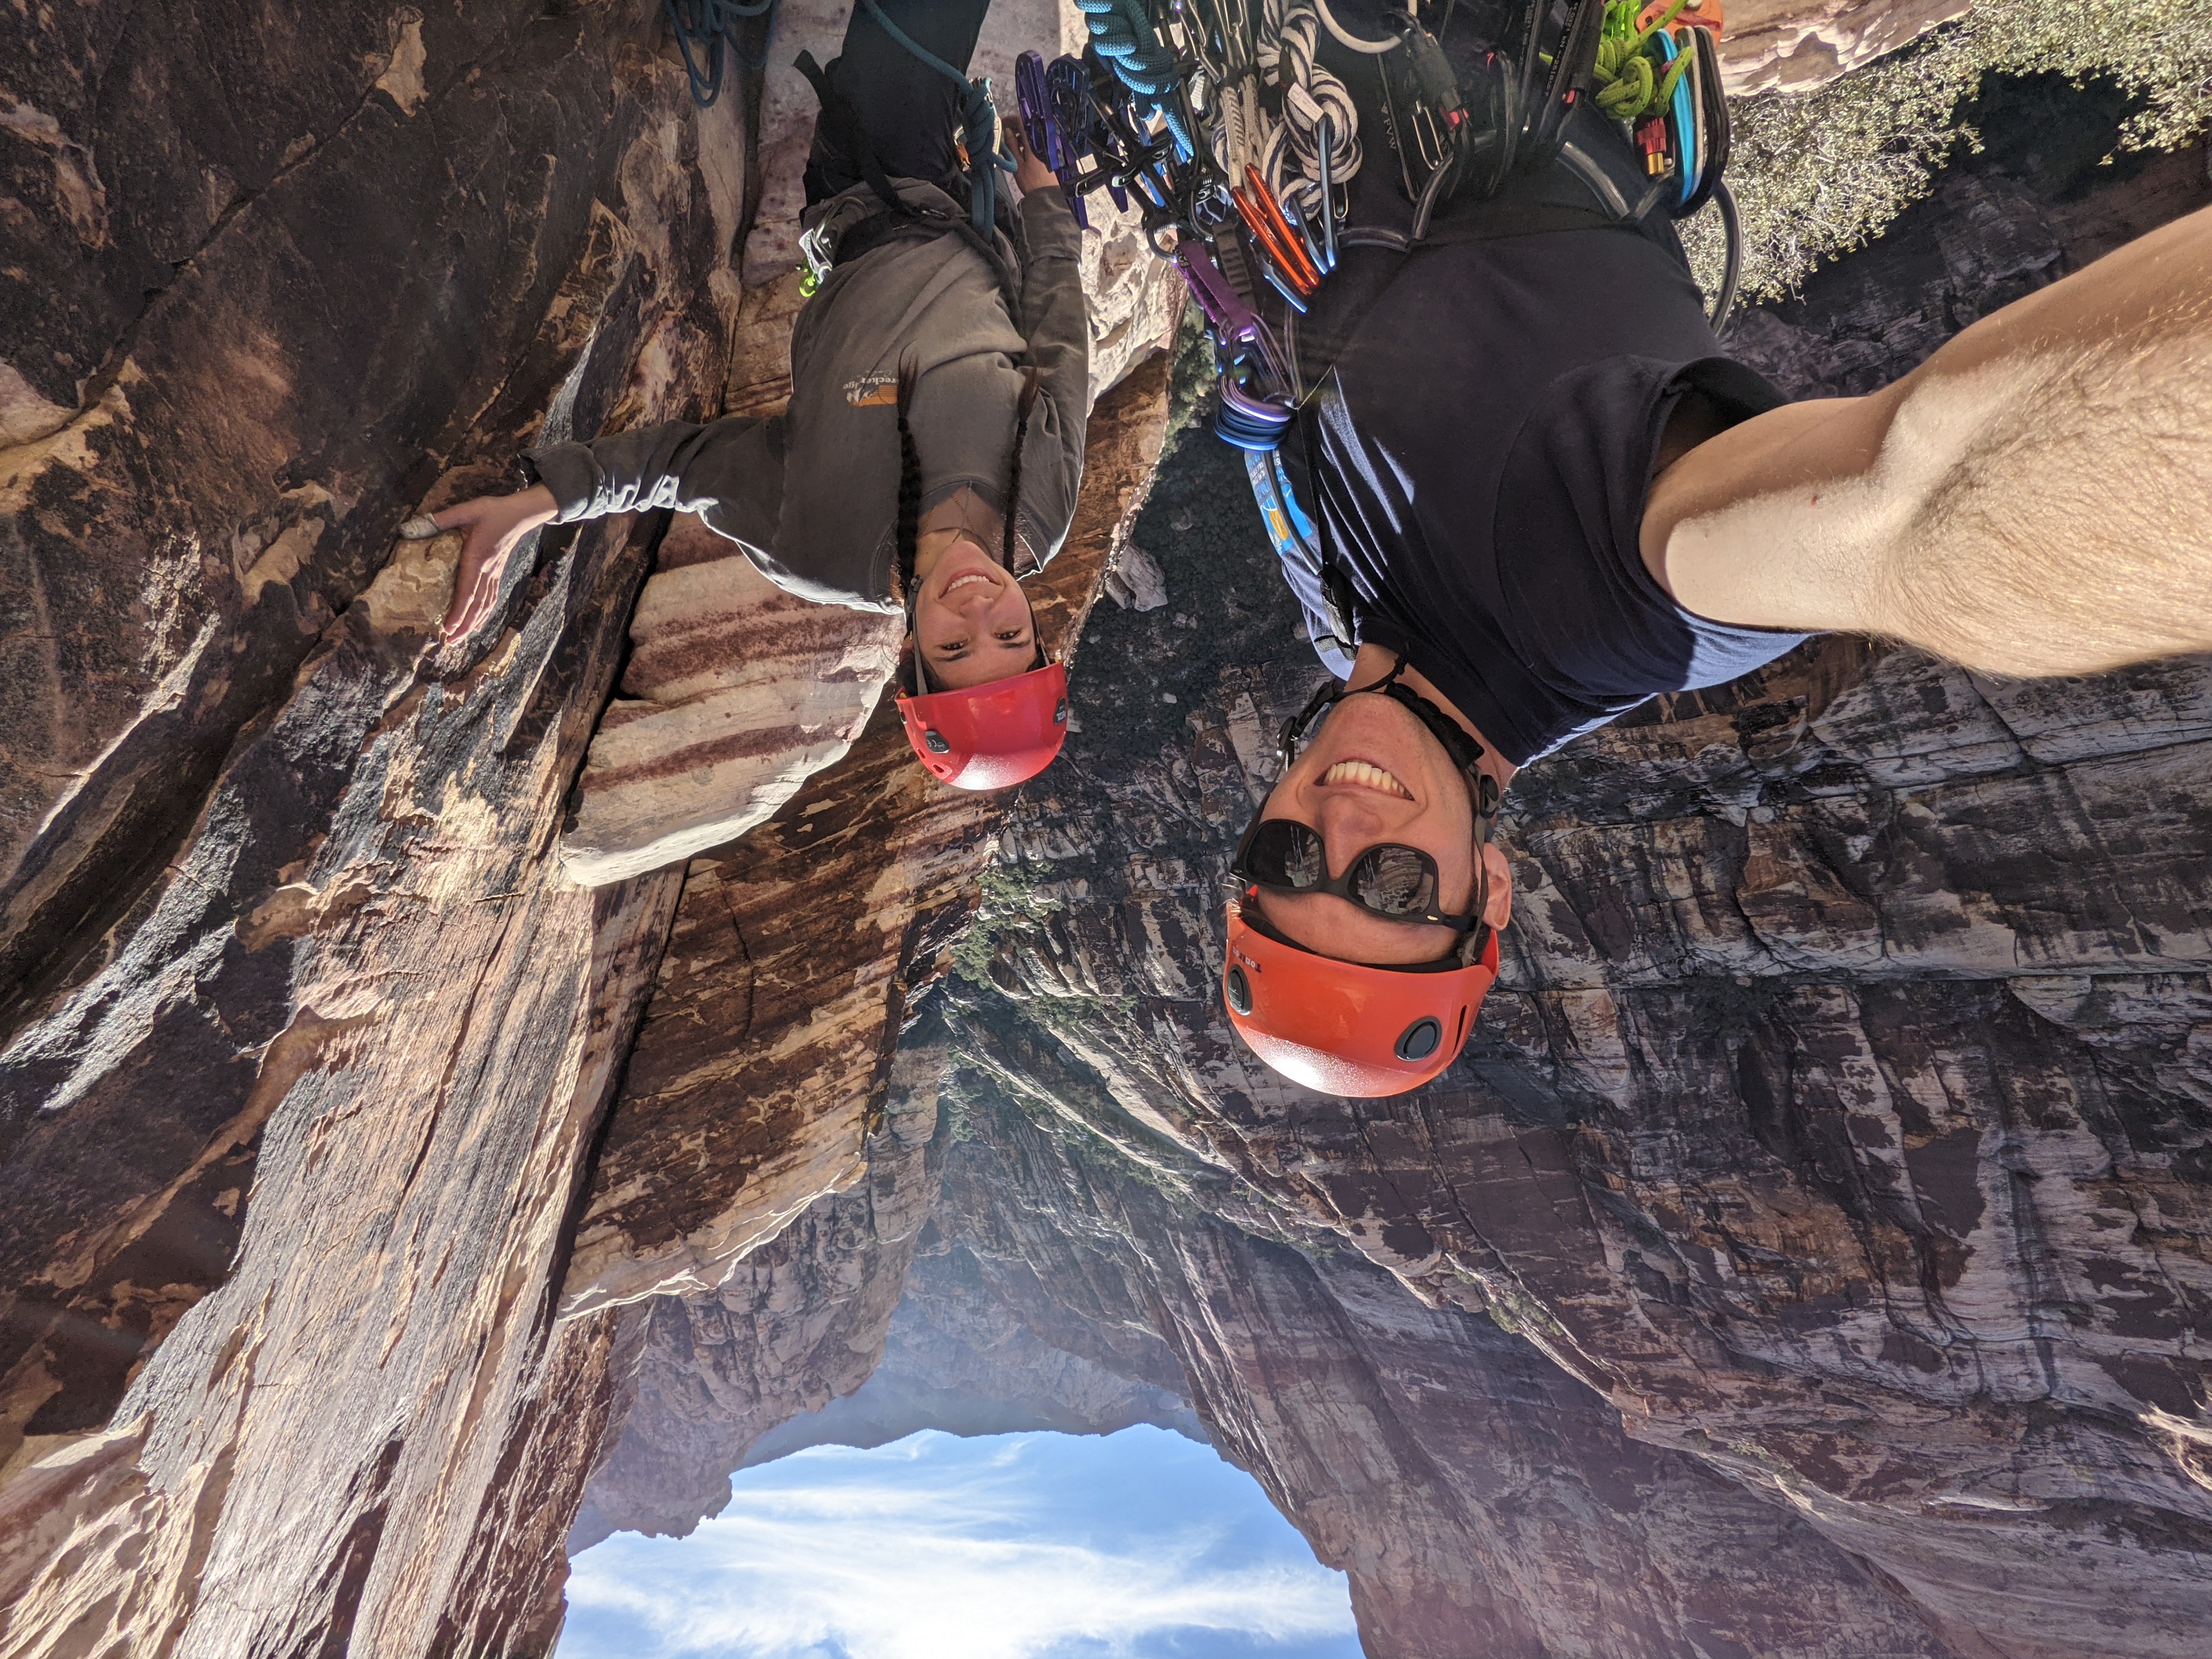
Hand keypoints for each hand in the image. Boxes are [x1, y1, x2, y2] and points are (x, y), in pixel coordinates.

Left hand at [433, 484, 558, 640]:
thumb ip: (440, 519)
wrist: (520, 514)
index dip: (459, 611)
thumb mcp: (467, 510)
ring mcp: (494, 575)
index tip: (449, 628)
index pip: (468, 591)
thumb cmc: (493, 511)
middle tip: (451, 643)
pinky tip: (478, 624)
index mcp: (477, 558)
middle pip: (477, 605)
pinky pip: (491, 599)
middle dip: (464, 626)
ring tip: (461, 640)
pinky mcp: (497, 575)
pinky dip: (484, 615)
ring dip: (474, 625)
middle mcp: (487, 571)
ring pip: (485, 606)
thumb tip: (410, 527)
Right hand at [1005, 119, 1057, 198]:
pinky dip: (1027, 143)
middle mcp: (1041, 140)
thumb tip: (1007, 131)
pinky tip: (1021, 151)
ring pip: (1031, 134)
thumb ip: (1012, 145)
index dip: (1010, 120)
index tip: (1001, 124)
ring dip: (1020, 136)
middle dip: (1014, 128)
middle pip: (1027, 126)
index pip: (1021, 121)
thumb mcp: (1017, 163)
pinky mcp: (1048, 153)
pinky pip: (1036, 142)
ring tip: (1010, 145)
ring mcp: (1046, 146)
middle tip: (1004, 135)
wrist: (1047, 196)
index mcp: (1033, 141)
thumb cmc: (1031, 182)